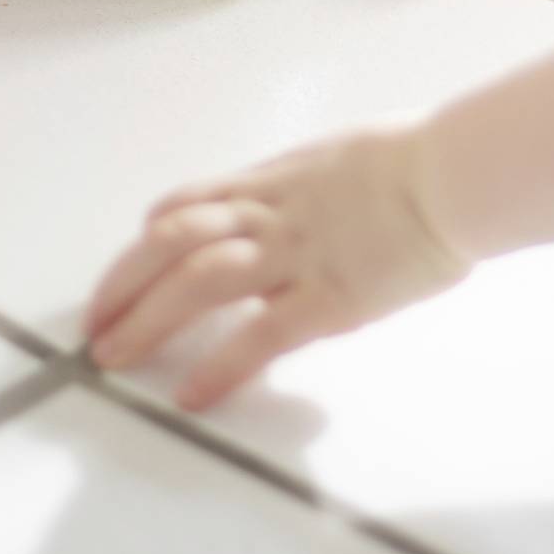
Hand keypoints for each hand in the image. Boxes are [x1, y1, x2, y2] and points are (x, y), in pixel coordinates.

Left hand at [85, 125, 473, 410]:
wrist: (457, 174)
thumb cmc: (424, 160)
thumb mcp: (349, 159)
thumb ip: (317, 186)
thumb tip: (313, 204)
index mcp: (277, 180)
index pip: (189, 203)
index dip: (149, 238)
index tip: (133, 267)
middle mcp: (272, 216)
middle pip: (171, 243)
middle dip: (123, 284)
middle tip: (96, 325)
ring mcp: (296, 257)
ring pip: (196, 282)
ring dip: (147, 320)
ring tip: (115, 357)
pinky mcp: (328, 300)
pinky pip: (257, 337)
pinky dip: (217, 366)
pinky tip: (190, 394)